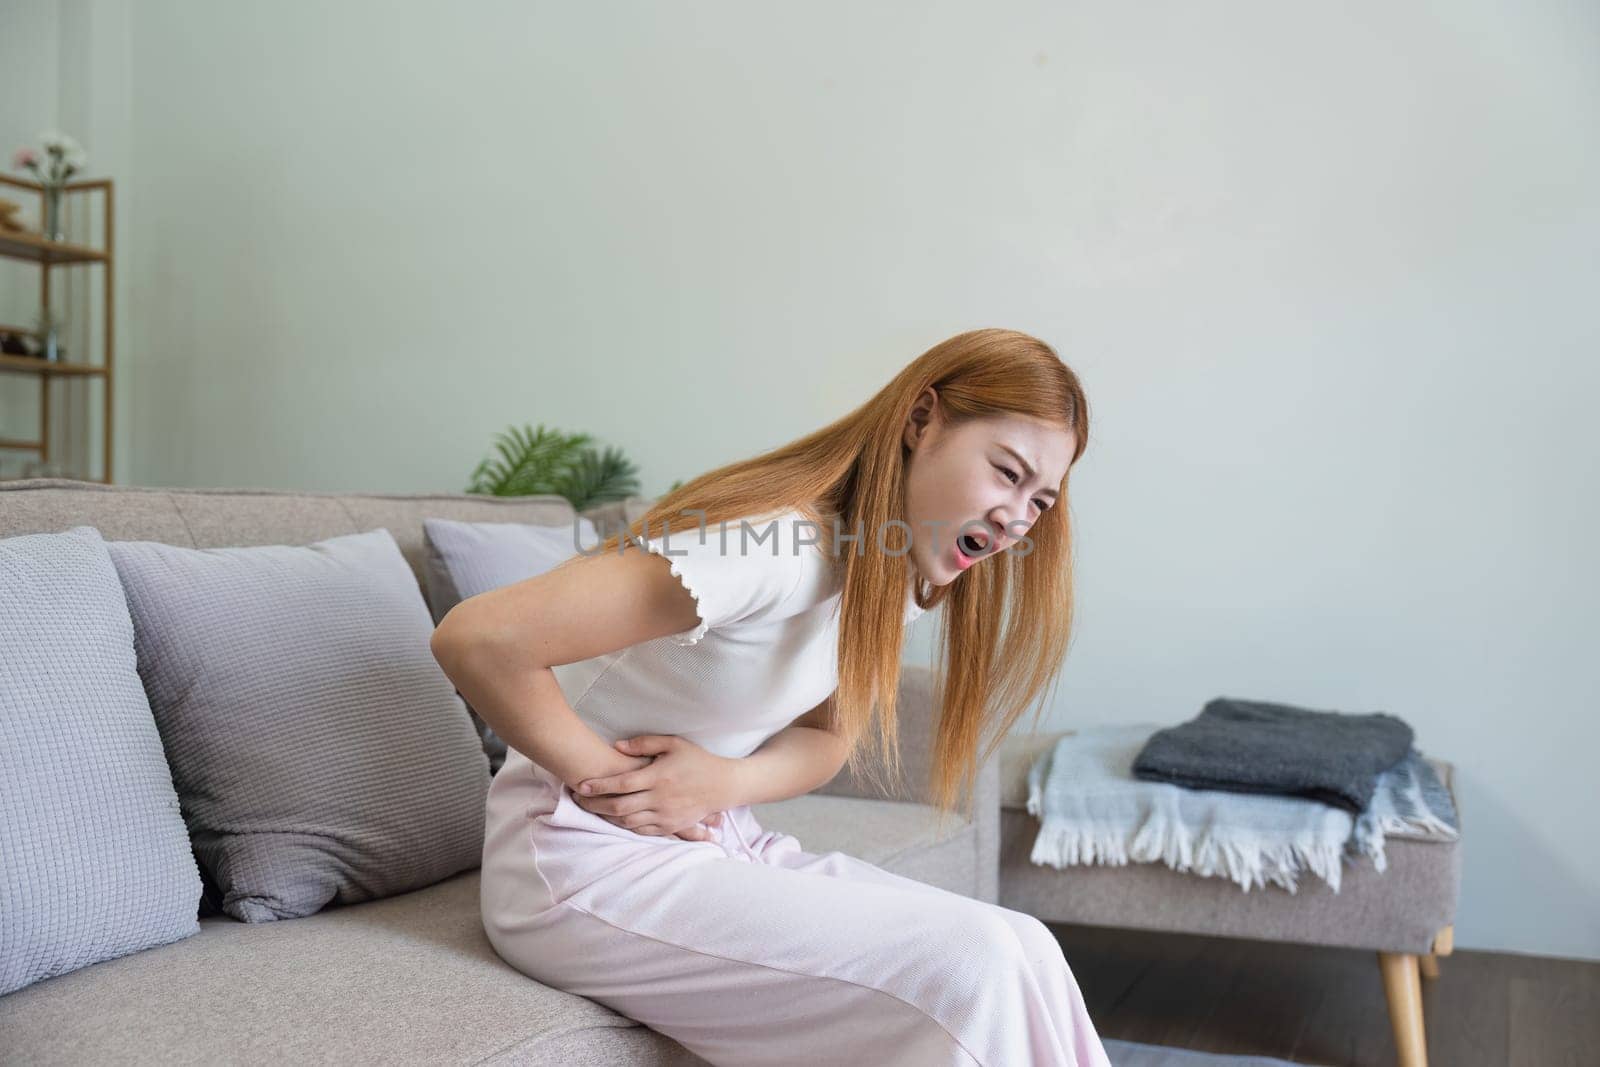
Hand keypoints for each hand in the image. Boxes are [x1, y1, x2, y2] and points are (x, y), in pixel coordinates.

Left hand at [572, 734, 736, 841]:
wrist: (724, 785)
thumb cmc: (697, 761)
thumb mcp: (674, 744)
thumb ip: (645, 743)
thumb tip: (617, 746)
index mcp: (659, 777)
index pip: (622, 783)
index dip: (599, 785)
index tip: (581, 785)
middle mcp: (660, 798)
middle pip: (619, 806)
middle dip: (595, 805)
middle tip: (578, 800)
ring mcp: (665, 815)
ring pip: (628, 821)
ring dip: (607, 817)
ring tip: (592, 809)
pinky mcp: (670, 826)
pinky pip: (642, 830)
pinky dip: (626, 826)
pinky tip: (615, 819)